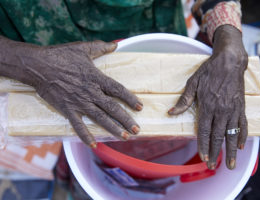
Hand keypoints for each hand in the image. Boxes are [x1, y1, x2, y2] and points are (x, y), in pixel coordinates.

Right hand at [0, 38, 142, 146]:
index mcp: (96, 78)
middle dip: (126, 120)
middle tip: (137, 130)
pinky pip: (78, 125)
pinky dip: (85, 136)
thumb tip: (115, 44)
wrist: (38, 65)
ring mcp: (79, 102)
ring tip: (125, 137)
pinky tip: (94, 145)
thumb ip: (101, 47)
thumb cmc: (60, 55)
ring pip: (100, 118)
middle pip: (113, 108)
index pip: (118, 90)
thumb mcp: (83, 48)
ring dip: (113, 129)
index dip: (130, 99)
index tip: (140, 107)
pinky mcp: (67, 109)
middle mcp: (91, 92)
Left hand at [168, 25, 247, 169]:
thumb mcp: (193, 83)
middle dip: (214, 152)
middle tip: (212, 166)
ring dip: (230, 150)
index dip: (202, 145)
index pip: (203, 131)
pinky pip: (242, 124)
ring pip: (231, 134)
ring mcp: (232, 109)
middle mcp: (221, 111)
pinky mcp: (240, 106)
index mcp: (207, 106)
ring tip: (230, 163)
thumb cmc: (209, 72)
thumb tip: (170, 113)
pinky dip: (241, 135)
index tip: (202, 157)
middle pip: (217, 136)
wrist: (229, 61)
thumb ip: (183, 101)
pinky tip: (240, 145)